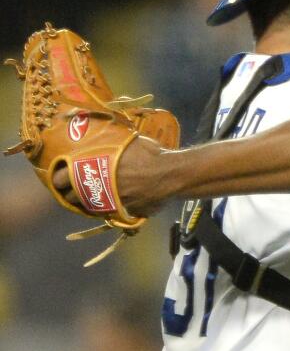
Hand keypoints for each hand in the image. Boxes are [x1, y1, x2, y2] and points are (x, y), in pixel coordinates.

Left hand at [52, 136, 169, 217]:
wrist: (169, 174)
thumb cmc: (149, 154)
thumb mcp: (127, 142)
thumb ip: (111, 144)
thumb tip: (106, 138)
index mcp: (90, 168)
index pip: (60, 179)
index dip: (59, 178)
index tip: (62, 176)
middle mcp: (95, 188)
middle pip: (70, 197)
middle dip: (71, 194)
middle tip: (75, 188)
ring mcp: (107, 202)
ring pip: (87, 207)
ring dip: (87, 202)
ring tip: (93, 195)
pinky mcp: (120, 212)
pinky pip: (106, 211)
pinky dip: (106, 207)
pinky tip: (111, 201)